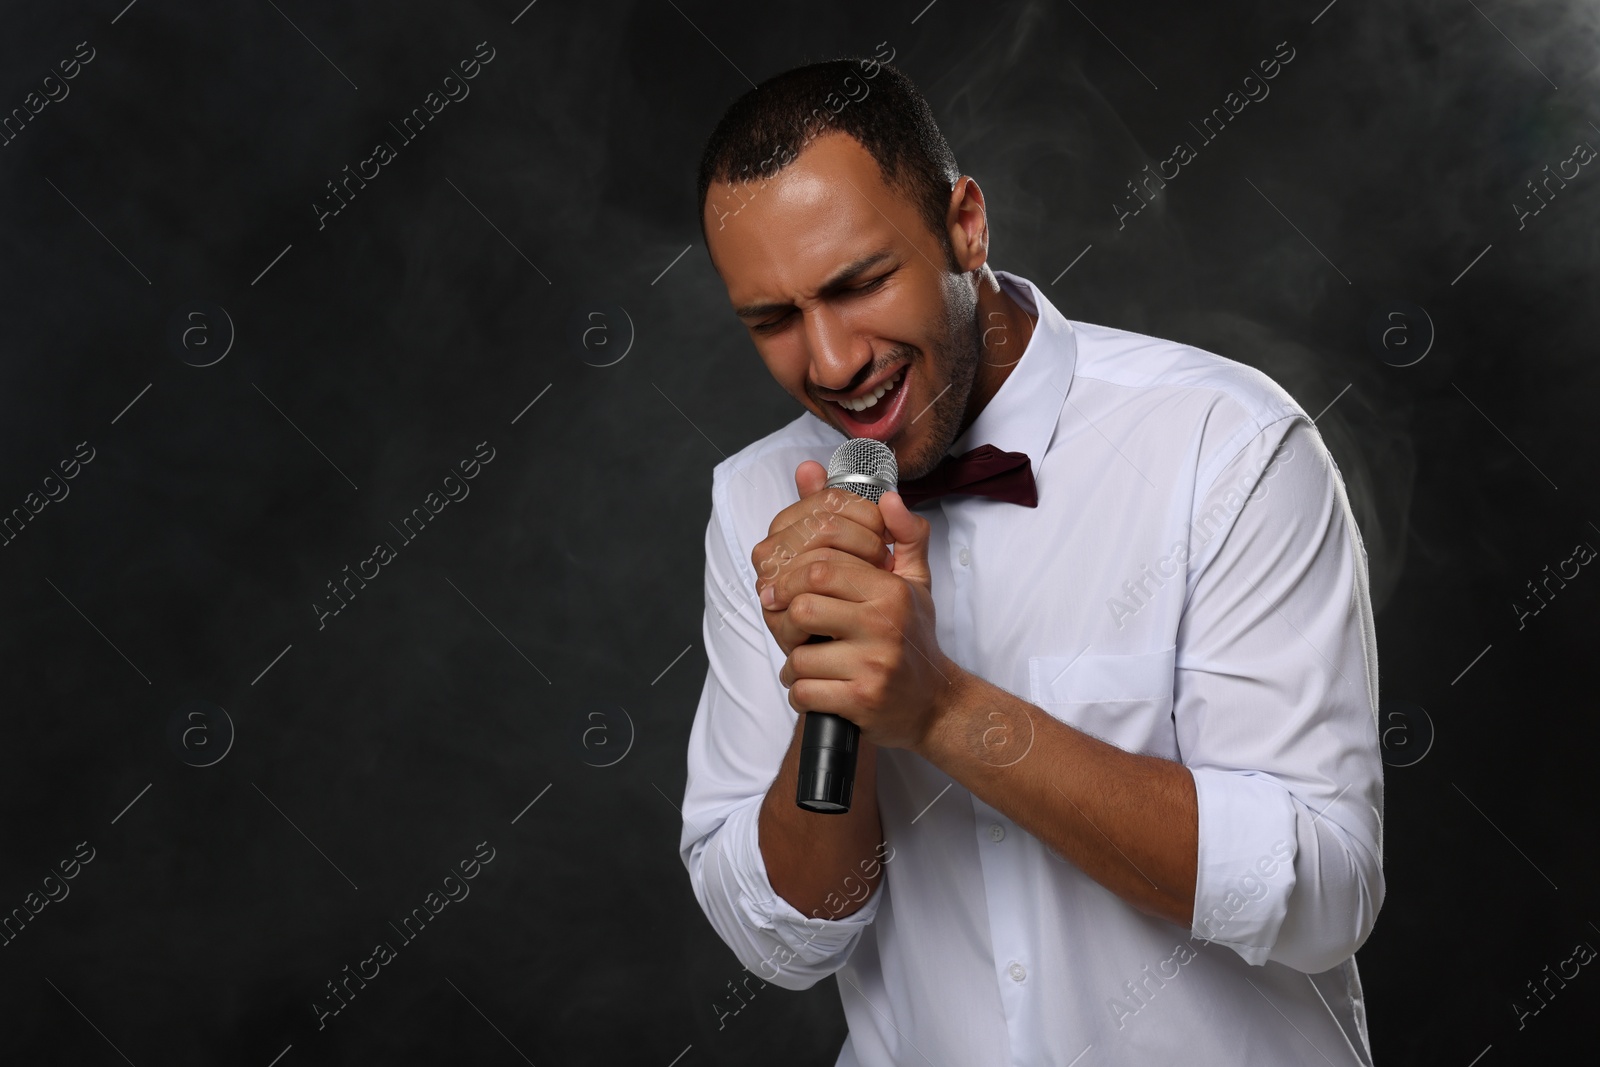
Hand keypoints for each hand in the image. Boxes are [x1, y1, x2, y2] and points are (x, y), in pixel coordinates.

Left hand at [766, 481, 956, 752]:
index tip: (780, 590)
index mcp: (890, 591)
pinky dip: (800, 692)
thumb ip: (902, 534)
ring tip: (806, 659)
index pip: (822, 566)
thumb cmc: (913, 637)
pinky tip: (814, 687)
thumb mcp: (915, 581)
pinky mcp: (861, 701)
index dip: (792, 576)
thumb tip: (886, 496)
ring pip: (800, 653)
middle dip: (785, 615)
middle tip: (786, 622)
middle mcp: (884, 625)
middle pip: (804, 605)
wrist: (933, 703)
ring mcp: (873, 665)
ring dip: (793, 660)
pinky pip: (806, 691)